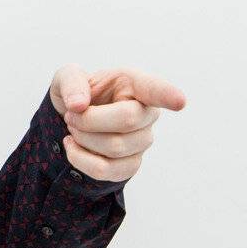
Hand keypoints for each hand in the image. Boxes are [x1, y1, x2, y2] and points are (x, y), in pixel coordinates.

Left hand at [49, 63, 186, 182]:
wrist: (70, 121)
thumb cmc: (77, 94)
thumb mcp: (66, 77)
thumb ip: (71, 82)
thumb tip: (78, 105)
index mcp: (134, 84)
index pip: (155, 89)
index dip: (168, 95)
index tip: (179, 102)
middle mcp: (146, 113)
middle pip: (127, 120)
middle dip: (88, 119)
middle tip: (70, 116)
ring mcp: (142, 141)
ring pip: (115, 147)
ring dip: (82, 139)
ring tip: (73, 128)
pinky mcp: (130, 165)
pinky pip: (106, 170)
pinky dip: (80, 159)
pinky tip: (72, 147)